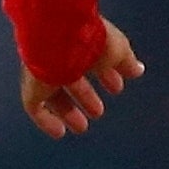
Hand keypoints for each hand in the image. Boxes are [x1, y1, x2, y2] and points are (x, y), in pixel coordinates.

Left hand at [21, 18, 143, 138]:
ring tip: (82, 127)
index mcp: (80, 41)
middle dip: (86, 96)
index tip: (117, 86)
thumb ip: (125, 62)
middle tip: (98, 111)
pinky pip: (36, 108)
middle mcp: (59, 55)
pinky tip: (60, 132)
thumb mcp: (116, 50)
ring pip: (54, 94)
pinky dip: (48, 121)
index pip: (93, 60)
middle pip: (71, 79)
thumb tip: (137, 70)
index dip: (106, 74)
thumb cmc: (89, 38)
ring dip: (69, 111)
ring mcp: (42, 70)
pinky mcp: (31, 86)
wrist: (58, 36)